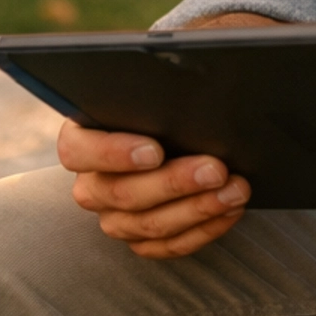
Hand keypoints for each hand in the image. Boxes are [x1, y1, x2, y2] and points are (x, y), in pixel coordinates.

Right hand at [59, 10, 280, 257]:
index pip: (79, 151)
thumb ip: (160, 80)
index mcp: (81, 138)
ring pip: (149, 225)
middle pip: (123, 194)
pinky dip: (205, 229)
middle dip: (174, 182)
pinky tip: (232, 209)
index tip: (155, 148)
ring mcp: (115, 217)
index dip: (114, 152)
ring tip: (237, 188)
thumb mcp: (158, 85)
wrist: (182, 124)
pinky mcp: (142, 240)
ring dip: (198, 208)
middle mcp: (92, 184)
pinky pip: (170, 246)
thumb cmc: (165, 98)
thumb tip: (191, 68)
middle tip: (216, 167)